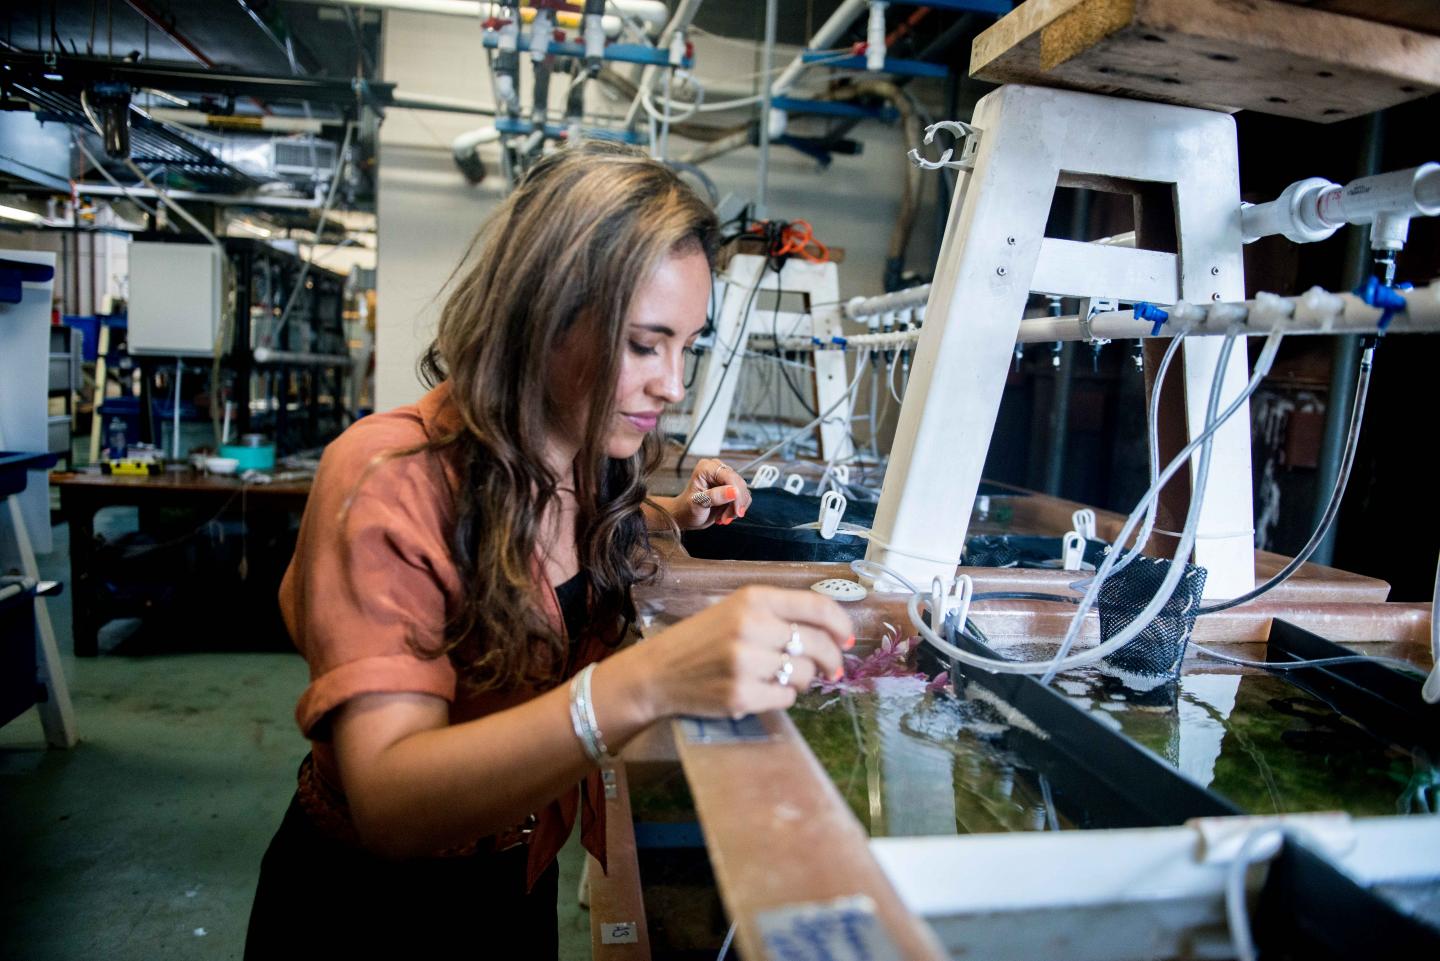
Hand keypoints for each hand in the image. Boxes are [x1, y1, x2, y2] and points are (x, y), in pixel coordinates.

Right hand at [631, 585, 854, 718]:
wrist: (657, 672)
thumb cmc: (701, 640)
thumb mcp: (736, 611)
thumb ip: (779, 615)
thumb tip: (834, 635)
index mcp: (752, 599)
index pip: (816, 605)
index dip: (840, 624)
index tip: (847, 639)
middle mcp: (750, 626)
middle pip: (816, 643)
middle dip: (830, 659)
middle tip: (830, 669)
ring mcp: (745, 663)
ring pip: (803, 673)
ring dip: (802, 680)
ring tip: (781, 677)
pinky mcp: (741, 695)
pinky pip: (786, 698)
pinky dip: (782, 697)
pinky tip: (761, 690)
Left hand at [666, 458, 752, 530]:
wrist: (685, 517)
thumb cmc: (686, 509)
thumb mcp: (698, 503)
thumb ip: (715, 496)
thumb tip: (733, 491)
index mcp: (707, 468)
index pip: (730, 477)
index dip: (737, 494)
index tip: (737, 510)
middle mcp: (717, 470)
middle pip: (739, 484)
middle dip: (736, 504)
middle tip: (726, 517)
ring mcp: (724, 480)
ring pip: (743, 492)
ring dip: (736, 509)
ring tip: (723, 517)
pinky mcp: (730, 489)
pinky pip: (742, 498)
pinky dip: (736, 510)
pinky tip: (724, 515)